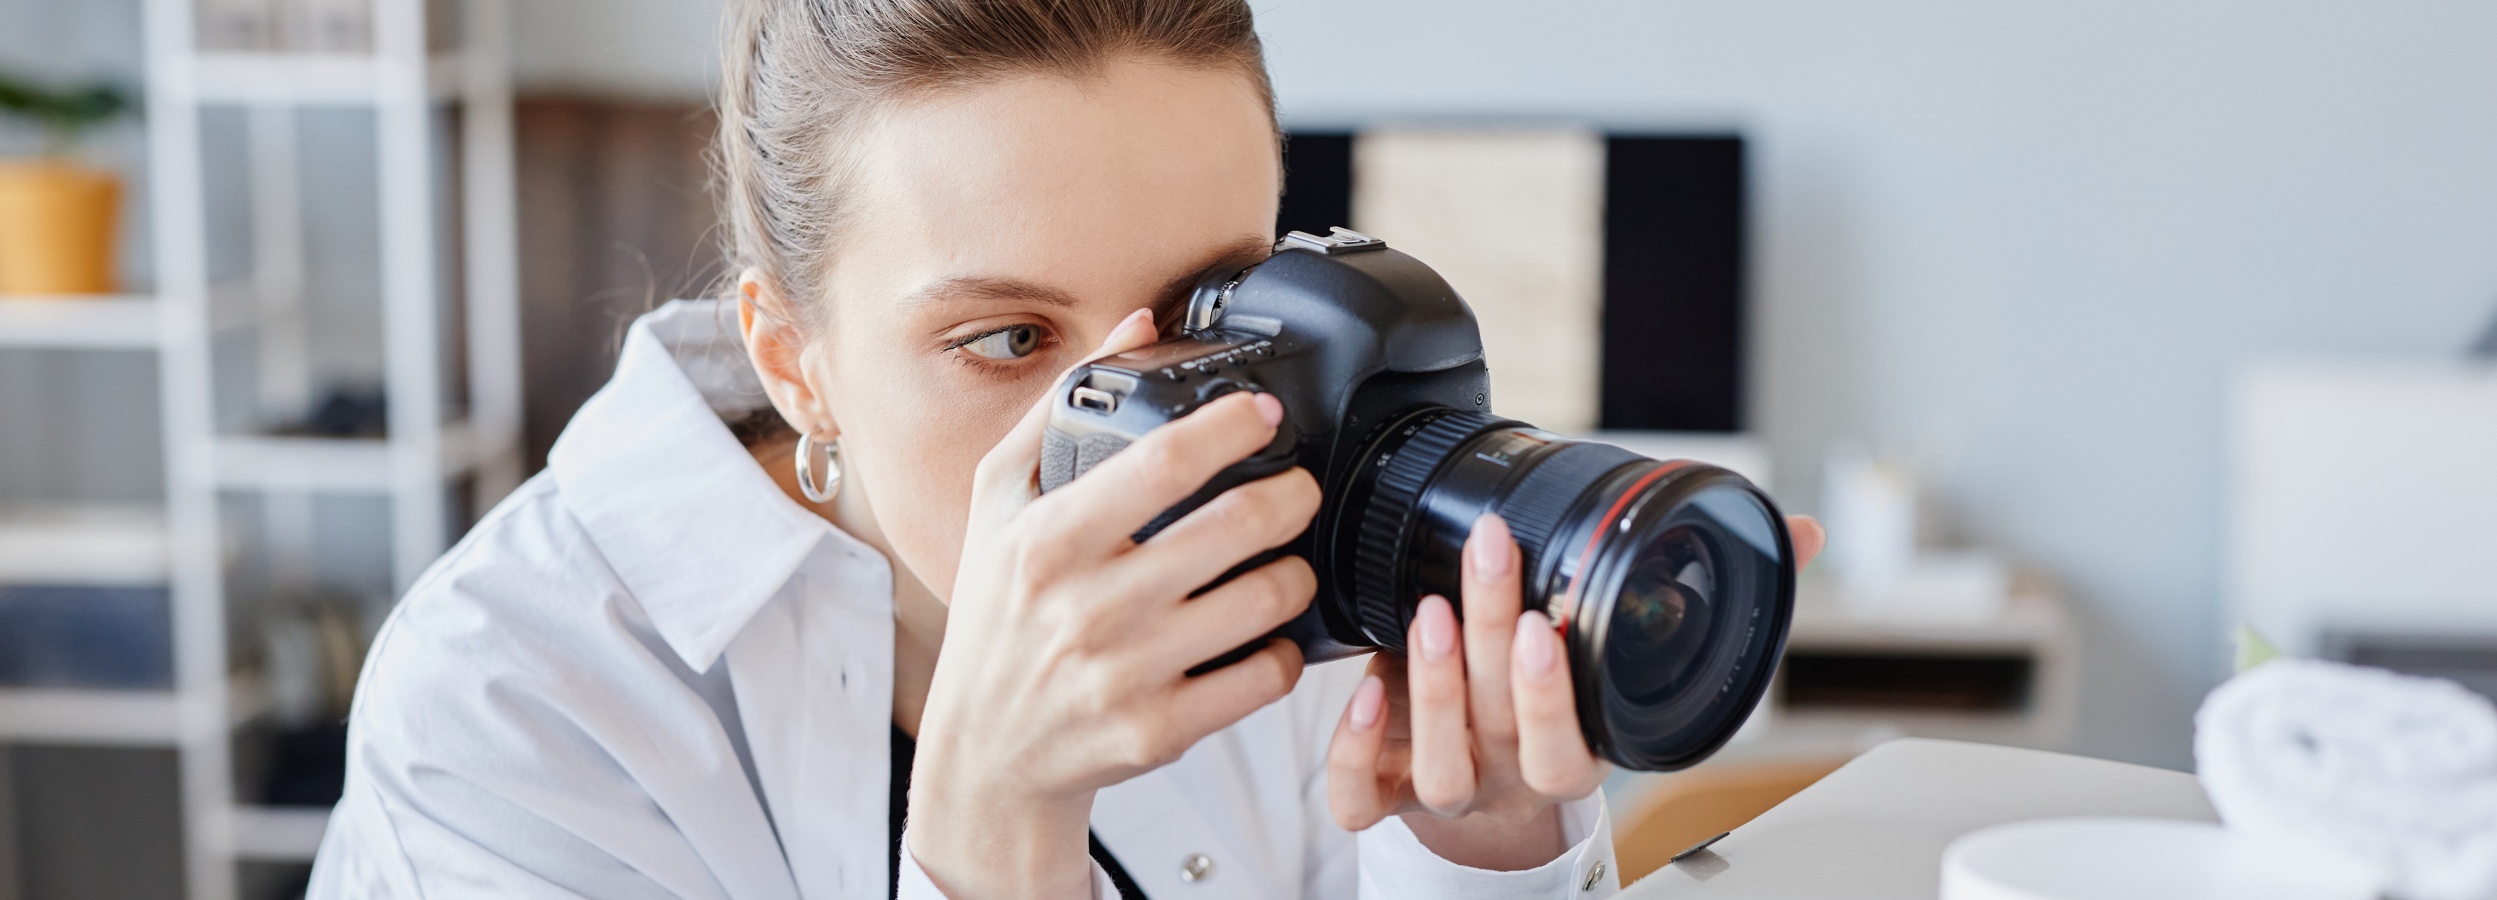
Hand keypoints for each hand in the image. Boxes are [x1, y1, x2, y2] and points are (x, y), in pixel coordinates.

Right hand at [908, 309, 1321, 899]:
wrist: (985, 755)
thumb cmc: (996, 618)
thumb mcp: (996, 503)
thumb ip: (1057, 408)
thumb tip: (1133, 326)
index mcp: (1046, 539)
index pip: (1162, 462)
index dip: (1231, 426)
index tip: (1264, 413)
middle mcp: (1087, 605)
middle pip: (1236, 525)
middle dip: (1292, 496)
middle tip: (1297, 489)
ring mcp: (1127, 671)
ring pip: (1265, 601)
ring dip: (1297, 572)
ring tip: (1287, 560)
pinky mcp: (1160, 729)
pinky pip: (1264, 676)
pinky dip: (1284, 650)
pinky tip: (1268, 635)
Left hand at [1326, 512, 1826, 869]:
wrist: (1497, 804)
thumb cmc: (1564, 711)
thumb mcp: (1637, 662)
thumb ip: (1716, 594)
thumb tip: (1800, 533)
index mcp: (1574, 750)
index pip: (1570, 743)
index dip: (1555, 693)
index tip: (1550, 623)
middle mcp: (1510, 773)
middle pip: (1500, 722)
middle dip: (1490, 636)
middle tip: (1487, 556)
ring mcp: (1447, 785)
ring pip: (1438, 762)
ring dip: (1430, 688)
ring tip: (1431, 610)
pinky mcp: (1388, 791)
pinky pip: (1362, 796)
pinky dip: (1355, 752)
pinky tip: (1361, 689)